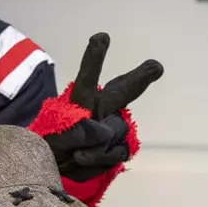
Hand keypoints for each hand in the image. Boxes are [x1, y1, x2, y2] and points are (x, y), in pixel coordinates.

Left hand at [45, 33, 163, 181]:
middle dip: (140, 77)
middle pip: (124, 90)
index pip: (88, 78)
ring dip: (94, 148)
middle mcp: (102, 109)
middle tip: (156, 67)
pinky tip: (82, 161)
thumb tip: (102, 134)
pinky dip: (98, 160)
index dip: (94, 58)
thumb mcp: (56, 137)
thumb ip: (77, 132)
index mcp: (84, 100)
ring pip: (116, 132)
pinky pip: (116, 153)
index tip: (101, 37)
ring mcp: (113, 129)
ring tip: (73, 154)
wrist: (56, 169)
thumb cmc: (51, 144)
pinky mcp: (119, 149)